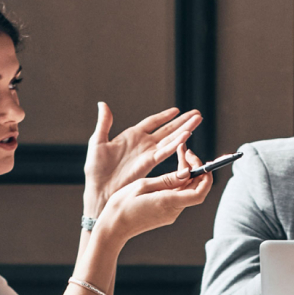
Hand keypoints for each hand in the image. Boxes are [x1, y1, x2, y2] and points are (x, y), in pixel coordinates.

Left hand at [85, 104, 202, 217]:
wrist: (99, 189)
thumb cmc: (96, 170)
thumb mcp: (98, 141)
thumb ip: (104, 123)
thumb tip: (102, 104)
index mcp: (131, 136)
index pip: (152, 122)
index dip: (164, 116)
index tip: (177, 110)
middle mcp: (143, 144)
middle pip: (167, 129)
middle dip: (182, 122)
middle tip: (197, 114)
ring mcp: (148, 153)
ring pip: (170, 138)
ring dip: (184, 129)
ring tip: (197, 120)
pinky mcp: (150, 163)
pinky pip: (166, 150)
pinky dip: (176, 142)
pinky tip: (186, 135)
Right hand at [93, 152, 216, 243]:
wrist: (113, 228)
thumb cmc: (122, 206)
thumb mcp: (143, 185)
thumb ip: (167, 179)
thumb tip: (187, 173)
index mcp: (168, 202)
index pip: (200, 191)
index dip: (204, 174)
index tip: (194, 158)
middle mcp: (173, 210)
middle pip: (197, 189)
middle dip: (197, 169)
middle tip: (186, 152)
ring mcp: (171, 214)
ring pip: (189, 191)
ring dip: (188, 174)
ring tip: (180, 156)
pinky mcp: (166, 214)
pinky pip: (179, 196)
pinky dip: (180, 182)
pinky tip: (173, 172)